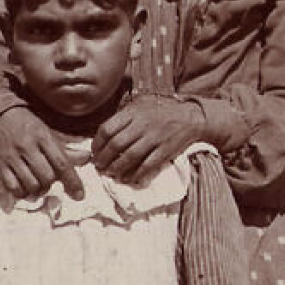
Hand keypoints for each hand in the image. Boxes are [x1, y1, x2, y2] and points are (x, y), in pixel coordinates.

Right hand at [0, 107, 84, 199]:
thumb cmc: (28, 126)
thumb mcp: (49, 133)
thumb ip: (67, 149)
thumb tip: (87, 158)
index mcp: (43, 137)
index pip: (62, 163)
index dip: (72, 181)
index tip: (80, 195)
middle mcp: (27, 147)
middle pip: (47, 177)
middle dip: (51, 184)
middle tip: (49, 181)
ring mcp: (11, 157)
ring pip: (31, 184)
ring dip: (38, 190)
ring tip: (37, 185)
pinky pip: (13, 187)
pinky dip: (22, 193)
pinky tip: (24, 187)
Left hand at [92, 96, 207, 184]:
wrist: (190, 117)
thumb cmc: (161, 112)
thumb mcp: (140, 106)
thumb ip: (123, 117)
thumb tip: (102, 134)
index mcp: (133, 112)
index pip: (107, 129)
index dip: (96, 143)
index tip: (94, 151)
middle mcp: (143, 124)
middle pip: (115, 144)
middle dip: (103, 158)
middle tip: (99, 166)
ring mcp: (155, 138)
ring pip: (129, 157)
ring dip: (116, 168)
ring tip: (109, 173)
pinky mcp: (165, 150)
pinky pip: (147, 165)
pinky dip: (135, 174)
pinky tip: (127, 178)